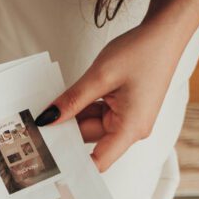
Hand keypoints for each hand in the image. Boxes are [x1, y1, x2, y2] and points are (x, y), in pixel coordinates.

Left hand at [35, 24, 180, 171]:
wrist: (164, 32)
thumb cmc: (143, 52)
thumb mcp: (99, 77)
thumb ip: (71, 101)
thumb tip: (47, 120)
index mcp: (131, 128)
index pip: (99, 161)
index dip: (75, 165)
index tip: (49, 165)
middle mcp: (131, 127)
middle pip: (88, 138)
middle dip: (64, 129)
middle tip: (34, 125)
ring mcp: (127, 117)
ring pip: (88, 123)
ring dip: (71, 114)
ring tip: (48, 106)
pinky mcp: (122, 107)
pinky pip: (95, 112)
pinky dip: (81, 105)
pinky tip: (66, 98)